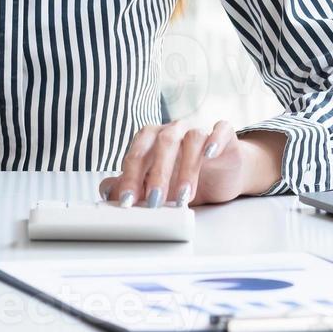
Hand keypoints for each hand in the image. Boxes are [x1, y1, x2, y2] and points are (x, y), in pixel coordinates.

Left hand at [98, 120, 284, 207]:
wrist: (222, 174)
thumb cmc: (184, 177)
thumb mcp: (156, 187)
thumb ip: (132, 186)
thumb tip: (106, 191)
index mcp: (152, 138)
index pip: (138, 153)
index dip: (130, 177)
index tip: (127, 202)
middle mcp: (175, 129)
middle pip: (163, 142)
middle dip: (157, 173)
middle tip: (154, 201)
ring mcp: (200, 129)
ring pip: (192, 139)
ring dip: (186, 168)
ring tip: (184, 197)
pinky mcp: (225, 135)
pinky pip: (221, 130)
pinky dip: (216, 139)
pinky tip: (210, 154)